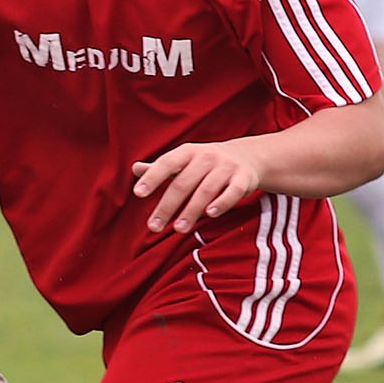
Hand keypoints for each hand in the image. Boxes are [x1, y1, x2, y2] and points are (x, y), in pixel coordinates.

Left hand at [131, 140, 261, 234]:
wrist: (248, 156)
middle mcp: (206, 157)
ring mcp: (226, 167)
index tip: (138, 194)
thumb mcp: (184, 160)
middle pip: (183, 183)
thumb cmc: (207, 163)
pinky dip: (222, 202)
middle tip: (154, 227)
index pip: (166, 163)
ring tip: (178, 230)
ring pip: (206, 190)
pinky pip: (232, 192)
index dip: (152, 178)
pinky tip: (210, 214)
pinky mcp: (243, 179)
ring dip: (191, 211)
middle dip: (167, 206)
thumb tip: (135, 168)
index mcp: (187, 152)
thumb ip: (160, 167)